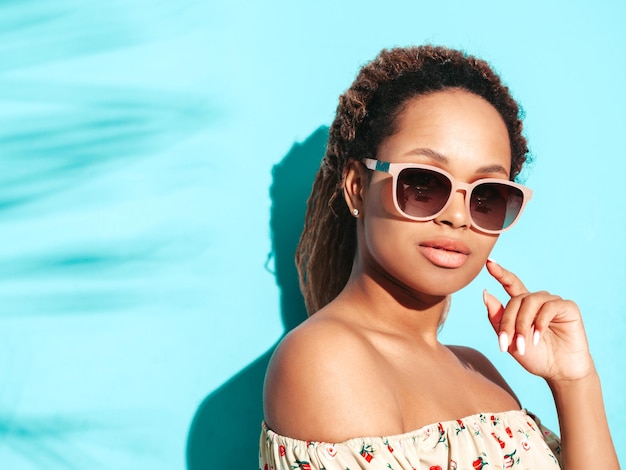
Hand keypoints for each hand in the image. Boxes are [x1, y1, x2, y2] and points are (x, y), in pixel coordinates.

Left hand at [483, 259, 594, 383]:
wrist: (559, 372)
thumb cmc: (535, 357)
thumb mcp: (510, 340)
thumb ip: (497, 318)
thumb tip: (485, 293)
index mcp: (522, 306)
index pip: (510, 284)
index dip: (500, 273)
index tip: (488, 263)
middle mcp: (537, 300)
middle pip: (516, 299)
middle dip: (508, 322)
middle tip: (505, 343)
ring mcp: (553, 302)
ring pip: (530, 301)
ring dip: (523, 324)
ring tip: (523, 344)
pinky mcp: (568, 307)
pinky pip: (549, 307)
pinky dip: (540, 322)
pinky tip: (537, 337)